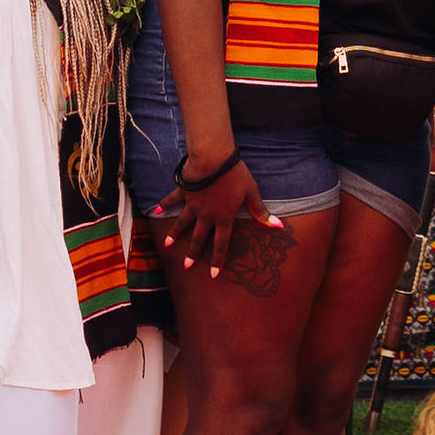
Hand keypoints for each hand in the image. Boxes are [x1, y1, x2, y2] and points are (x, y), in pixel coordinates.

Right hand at [159, 152, 291, 294]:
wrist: (213, 159)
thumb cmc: (234, 175)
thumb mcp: (251, 192)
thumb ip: (261, 212)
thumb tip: (278, 226)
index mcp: (223, 217)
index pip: (221, 244)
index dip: (218, 260)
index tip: (213, 275)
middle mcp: (206, 215)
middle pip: (199, 238)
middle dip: (193, 254)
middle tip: (186, 267)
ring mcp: (193, 205)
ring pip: (182, 223)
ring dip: (175, 235)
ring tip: (167, 246)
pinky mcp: (183, 192)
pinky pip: (172, 200)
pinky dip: (164, 205)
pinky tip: (155, 211)